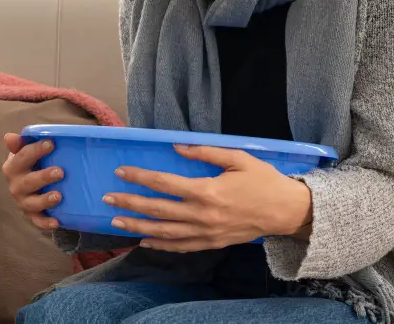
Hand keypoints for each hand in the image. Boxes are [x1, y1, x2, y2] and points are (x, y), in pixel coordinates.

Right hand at [1, 133, 64, 230]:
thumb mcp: (28, 150)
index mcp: (13, 166)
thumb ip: (22, 143)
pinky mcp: (32, 215)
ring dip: (44, 200)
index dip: (35, 150)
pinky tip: (57, 222)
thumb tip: (9, 137)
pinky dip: (45, 223)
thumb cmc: (34, 162)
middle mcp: (16, 185)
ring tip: (58, 196)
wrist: (32, 184)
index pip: (21, 157)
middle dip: (43, 177)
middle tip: (60, 172)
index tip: (51, 143)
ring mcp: (23, 201)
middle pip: (27, 182)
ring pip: (31, 203)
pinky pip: (37, 221)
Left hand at [104, 144, 312, 251]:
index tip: (121, 172)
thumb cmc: (263, 180)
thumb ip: (206, 152)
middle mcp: (202, 214)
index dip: (140, 177)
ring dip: (138, 226)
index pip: (164, 183)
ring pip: (164, 232)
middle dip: (130, 204)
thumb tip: (178, 148)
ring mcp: (206, 232)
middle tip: (108, 199)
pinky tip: (144, 240)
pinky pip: (180, 246)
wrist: (285, 211)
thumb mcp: (239, 158)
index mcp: (207, 190)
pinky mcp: (211, 243)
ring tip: (116, 222)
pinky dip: (160, 245)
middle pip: (158, 210)